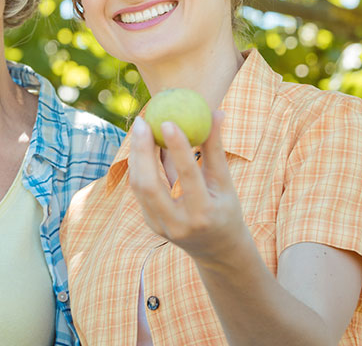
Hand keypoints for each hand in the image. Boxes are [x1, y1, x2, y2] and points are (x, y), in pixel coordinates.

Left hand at [127, 110, 250, 264]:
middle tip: (142, 121)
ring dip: (137, 155)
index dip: (177, 148)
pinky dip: (139, 166)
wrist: (217, 249)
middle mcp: (178, 224)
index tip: (168, 121)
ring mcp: (160, 226)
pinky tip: (142, 145)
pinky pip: (140, 190)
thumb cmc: (225, 208)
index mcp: (204, 213)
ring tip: (141, 127)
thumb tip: (215, 111)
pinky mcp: (150, 223)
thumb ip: (216, 149)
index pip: (188, 177)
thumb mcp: (225, 183)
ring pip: (139, 187)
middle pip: (150, 185)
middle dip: (142, 151)